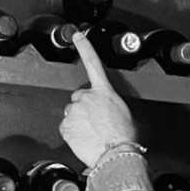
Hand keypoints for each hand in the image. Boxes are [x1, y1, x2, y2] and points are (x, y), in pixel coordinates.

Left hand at [58, 31, 138, 167]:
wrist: (116, 154)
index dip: (84, 47)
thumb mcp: (124, 113)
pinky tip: (83, 138)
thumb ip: (110, 104)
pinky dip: (72, 133)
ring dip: (78, 120)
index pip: (93, 63)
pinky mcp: (66, 125)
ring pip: (72, 113)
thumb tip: (107, 111)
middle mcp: (87, 97)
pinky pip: (66, 127)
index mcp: (104, 91)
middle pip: (79, 98)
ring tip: (91, 133)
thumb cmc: (124, 138)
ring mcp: (74, 111)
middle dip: (84, 107)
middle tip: (94, 122)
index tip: (77, 36)